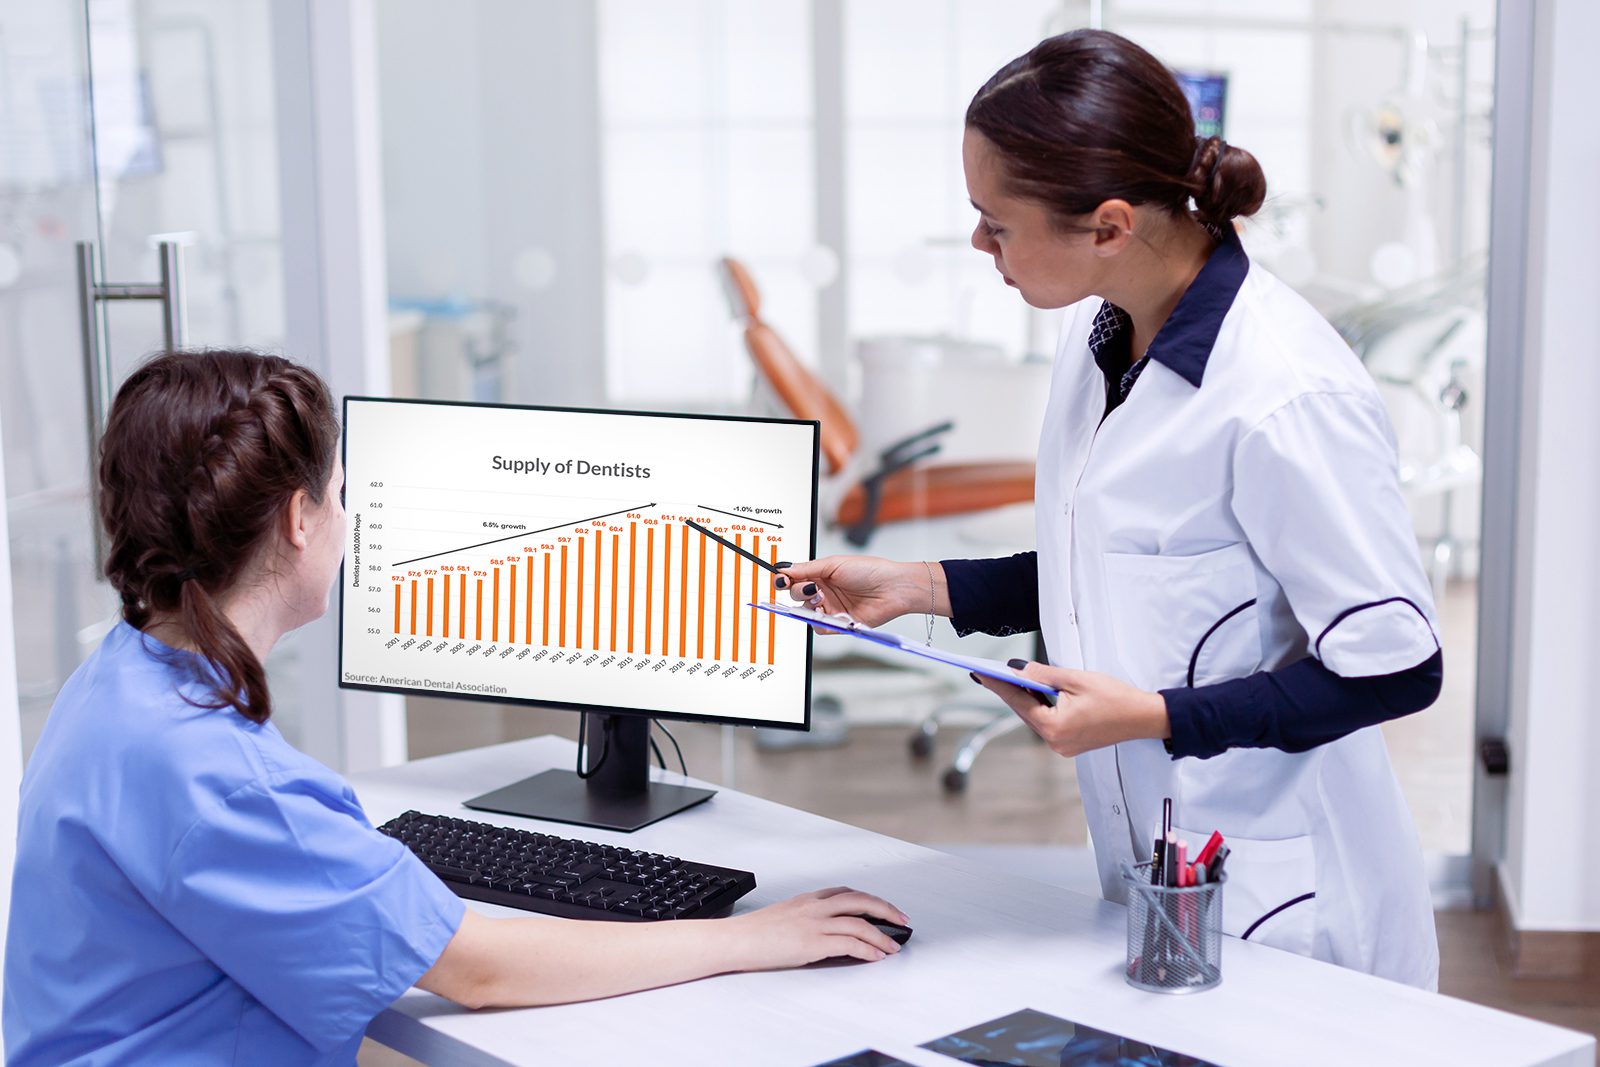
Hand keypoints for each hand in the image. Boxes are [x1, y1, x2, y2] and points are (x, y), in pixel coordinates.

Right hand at [726, 887, 909, 967]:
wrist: (735, 940)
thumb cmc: (753, 933)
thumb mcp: (783, 917)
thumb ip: (803, 918)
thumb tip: (819, 930)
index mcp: (807, 899)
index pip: (846, 893)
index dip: (868, 900)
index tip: (882, 908)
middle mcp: (814, 907)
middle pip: (860, 901)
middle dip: (885, 910)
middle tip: (901, 920)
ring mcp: (814, 924)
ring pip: (860, 923)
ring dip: (882, 935)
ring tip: (893, 945)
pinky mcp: (813, 943)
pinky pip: (850, 943)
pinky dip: (868, 949)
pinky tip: (876, 955)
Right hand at [772, 556, 938, 626]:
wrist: (893, 588)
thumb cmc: (869, 570)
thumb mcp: (834, 563)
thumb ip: (806, 569)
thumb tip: (784, 569)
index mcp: (821, 575)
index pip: (795, 579)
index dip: (785, 580)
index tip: (781, 580)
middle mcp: (824, 592)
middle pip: (797, 596)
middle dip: (799, 591)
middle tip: (811, 588)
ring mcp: (831, 609)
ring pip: (805, 613)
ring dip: (809, 606)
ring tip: (823, 598)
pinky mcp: (839, 624)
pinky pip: (819, 628)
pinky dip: (820, 622)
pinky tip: (829, 612)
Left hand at [972, 661, 1170, 757]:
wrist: (1143, 717)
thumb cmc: (1115, 698)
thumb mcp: (1075, 679)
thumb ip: (1043, 674)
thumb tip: (1017, 670)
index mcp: (1054, 727)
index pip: (1018, 701)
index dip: (997, 684)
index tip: (980, 673)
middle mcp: (1055, 742)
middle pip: (1024, 711)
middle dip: (1009, 691)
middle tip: (989, 673)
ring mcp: (1062, 746)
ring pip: (1035, 717)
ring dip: (1025, 698)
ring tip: (1008, 679)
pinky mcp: (1070, 744)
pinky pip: (1047, 722)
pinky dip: (1040, 707)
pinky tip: (1034, 692)